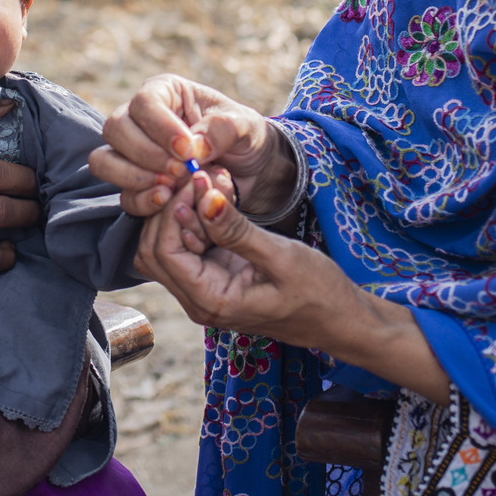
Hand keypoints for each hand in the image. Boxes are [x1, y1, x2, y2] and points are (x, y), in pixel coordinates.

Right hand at [89, 74, 296, 220]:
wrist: (250, 170)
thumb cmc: (244, 137)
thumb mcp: (245, 126)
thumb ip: (222, 129)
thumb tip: (193, 147)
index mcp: (165, 92)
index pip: (144, 102)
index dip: (160, 128)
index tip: (187, 151)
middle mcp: (140, 119)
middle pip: (115, 129)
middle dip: (146, 154)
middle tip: (180, 171)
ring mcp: (132, 152)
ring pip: (104, 161)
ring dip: (133, 177)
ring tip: (169, 187)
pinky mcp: (135, 184)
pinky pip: (121, 193)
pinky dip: (140, 200)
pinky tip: (166, 201)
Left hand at [139, 170, 449, 403]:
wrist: (341, 319)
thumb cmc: (319, 294)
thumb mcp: (281, 256)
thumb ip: (236, 230)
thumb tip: (203, 198)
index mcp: (210, 302)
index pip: (163, 252)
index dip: (172, 211)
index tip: (196, 179)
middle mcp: (198, 300)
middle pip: (154, 249)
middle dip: (171, 209)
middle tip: (201, 176)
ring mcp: (204, 289)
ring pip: (169, 244)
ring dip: (184, 210)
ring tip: (214, 180)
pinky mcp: (214, 276)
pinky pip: (191, 244)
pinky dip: (198, 217)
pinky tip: (220, 194)